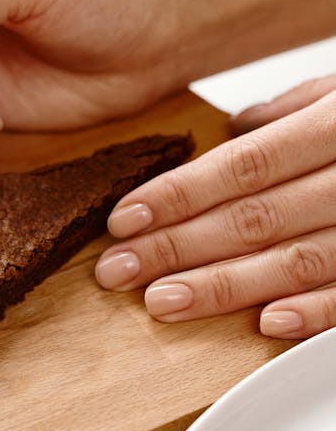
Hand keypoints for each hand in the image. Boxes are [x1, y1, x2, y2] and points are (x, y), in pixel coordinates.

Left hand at [95, 82, 335, 338]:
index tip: (123, 220)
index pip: (244, 165)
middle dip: (177, 248)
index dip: (178, 195)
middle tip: (119, 271)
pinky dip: (311, 313)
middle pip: (254, 218)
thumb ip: (292, 107)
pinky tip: (264, 323)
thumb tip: (235, 125)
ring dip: (224, 287)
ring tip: (162, 301)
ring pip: (295, 261)